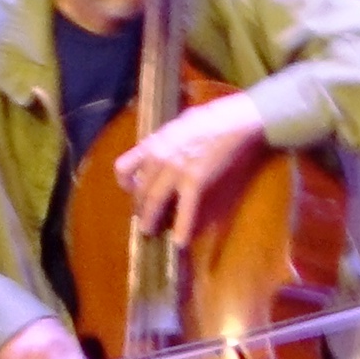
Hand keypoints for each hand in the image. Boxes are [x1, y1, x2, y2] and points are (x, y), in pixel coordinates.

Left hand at [113, 95, 265, 241]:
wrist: (236, 119)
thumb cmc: (212, 118)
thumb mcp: (179, 124)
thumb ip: (165, 141)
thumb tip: (158, 150)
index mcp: (154, 142)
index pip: (124, 167)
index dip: (125, 184)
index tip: (131, 191)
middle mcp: (158, 156)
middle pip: (140, 189)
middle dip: (140, 207)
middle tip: (144, 218)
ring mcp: (175, 169)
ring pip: (154, 201)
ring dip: (151, 220)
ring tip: (150, 231)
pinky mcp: (194, 180)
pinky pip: (184, 209)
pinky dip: (182, 227)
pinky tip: (180, 241)